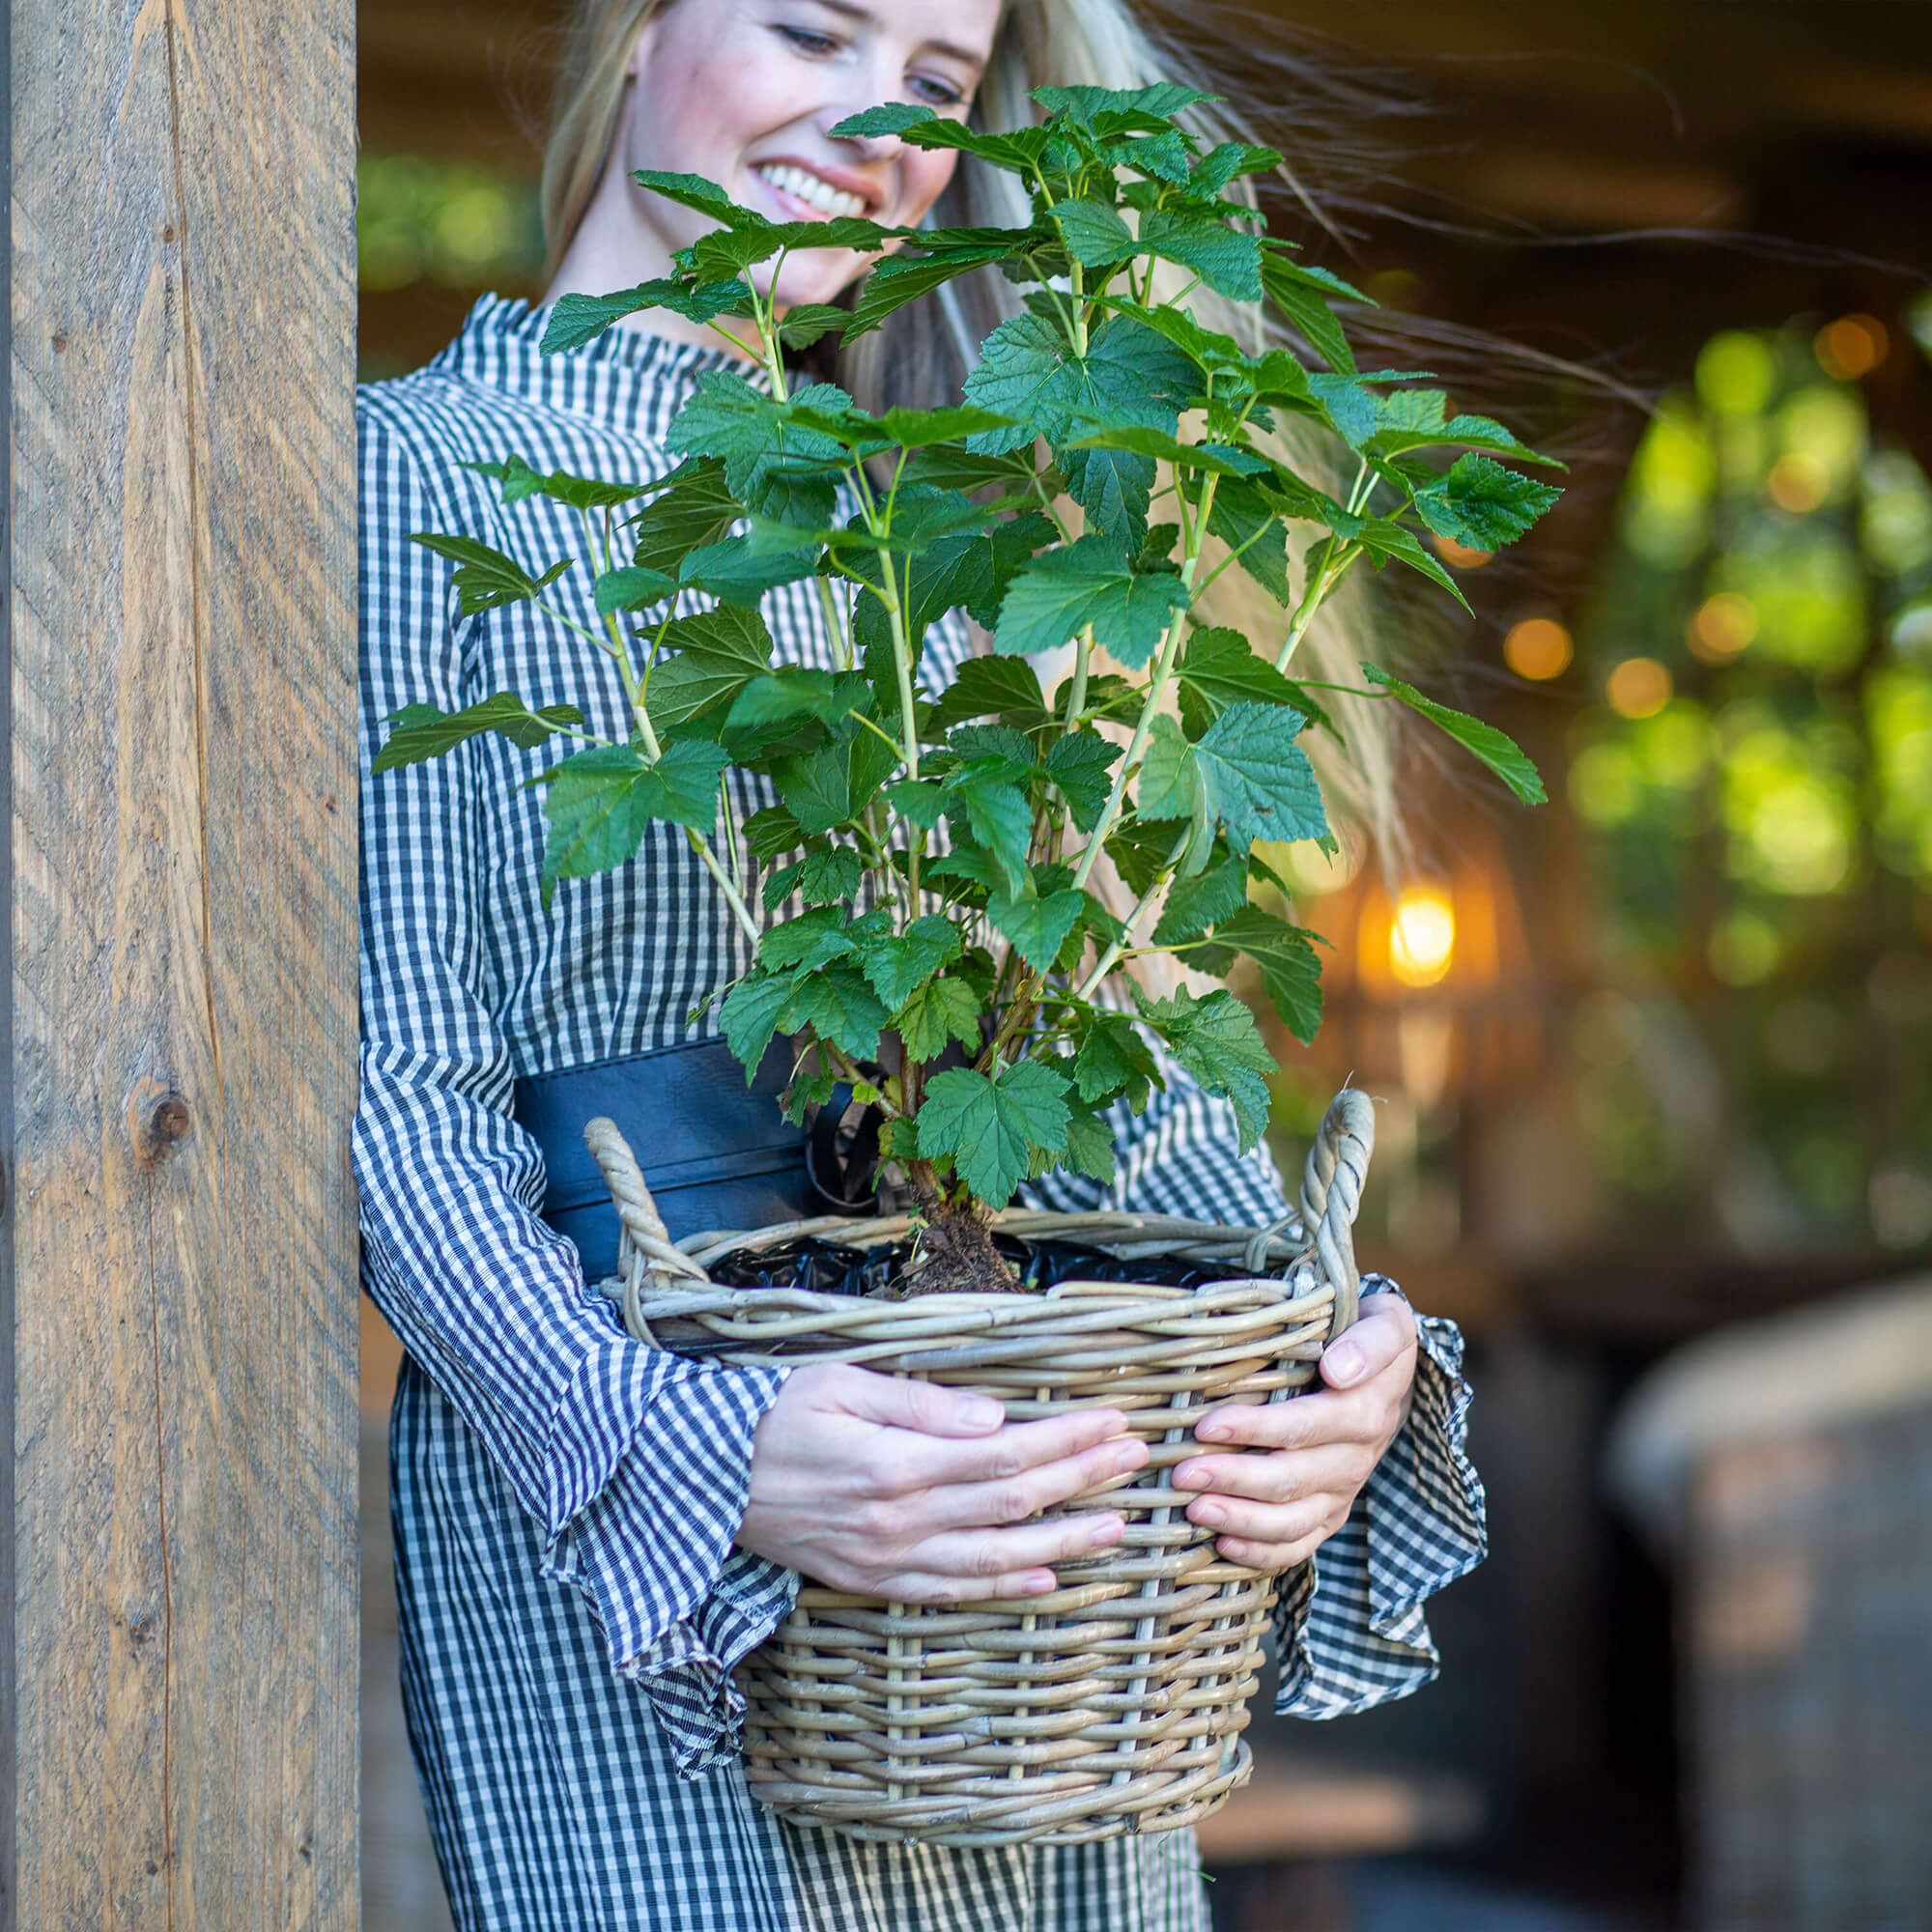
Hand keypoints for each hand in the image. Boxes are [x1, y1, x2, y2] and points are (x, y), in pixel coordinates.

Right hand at [736, 1362, 1149, 1602]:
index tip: (1114, 1422)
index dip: (1066, 1440)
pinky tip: (1048, 1580)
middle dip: (1082, 1480)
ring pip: (993, 1559)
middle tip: (1137, 1460)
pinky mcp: (869, 1581)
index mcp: (894, 1465)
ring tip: (1116, 1525)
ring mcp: (884, 1560)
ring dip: (1062, 1542)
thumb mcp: (840, 1382)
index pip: (1005, 1455)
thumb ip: (921, 1403)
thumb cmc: (770, 1413)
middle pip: (1012, 1505)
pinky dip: (1004, 1590)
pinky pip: (949, 1592)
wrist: (700, 1477)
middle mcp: (897, 1522)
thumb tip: (998, 1417)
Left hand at [1174, 1294, 1418, 1570]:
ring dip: (1241, 1519)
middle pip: (1292, 1478)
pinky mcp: (1331, 1514)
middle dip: (1233, 1477)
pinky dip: (1262, 1553)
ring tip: (1193, 1508)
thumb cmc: (1366, 1336)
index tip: (1209, 1424)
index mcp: (1366, 1408)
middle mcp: (1357, 1456)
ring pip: (1293, 1520)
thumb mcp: (1384, 1321)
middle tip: (1182, 1472)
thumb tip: (1338, 1369)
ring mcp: (1343, 1490)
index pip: (1308, 1424)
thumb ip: (1370, 1340)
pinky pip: (1299, 1545)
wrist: (1385, 1371)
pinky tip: (1222, 1544)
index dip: (1258, 1428)